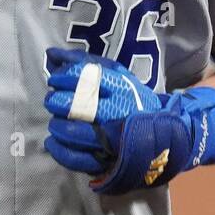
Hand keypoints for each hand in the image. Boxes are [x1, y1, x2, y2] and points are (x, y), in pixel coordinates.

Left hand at [42, 47, 214, 195]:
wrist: (164, 133)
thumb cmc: (131, 99)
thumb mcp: (115, 75)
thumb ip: (83, 63)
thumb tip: (50, 54)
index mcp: (123, 89)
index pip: (88, 78)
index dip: (65, 78)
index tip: (55, 80)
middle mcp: (120, 113)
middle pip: (81, 106)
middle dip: (59, 102)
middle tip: (52, 101)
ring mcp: (115, 139)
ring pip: (77, 134)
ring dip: (59, 126)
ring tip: (55, 122)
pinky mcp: (109, 160)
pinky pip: (78, 159)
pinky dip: (60, 151)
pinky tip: (53, 142)